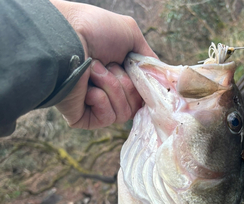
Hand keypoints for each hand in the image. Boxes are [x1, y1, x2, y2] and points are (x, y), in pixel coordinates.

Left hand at [50, 0, 156, 128]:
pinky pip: (108, 118)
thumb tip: (163, 78)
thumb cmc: (93, 29)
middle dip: (125, 82)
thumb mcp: (130, 34)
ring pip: (124, 112)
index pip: (143, 94)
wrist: (64, 36)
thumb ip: (148, 57)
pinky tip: (87, 88)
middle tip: (107, 64)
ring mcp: (97, 107)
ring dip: (111, 86)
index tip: (142, 76)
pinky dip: (100, 99)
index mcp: (119, 75)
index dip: (145, 87)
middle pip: (136, 104)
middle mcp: (109, 92)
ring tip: (92, 70)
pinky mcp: (85, 119)